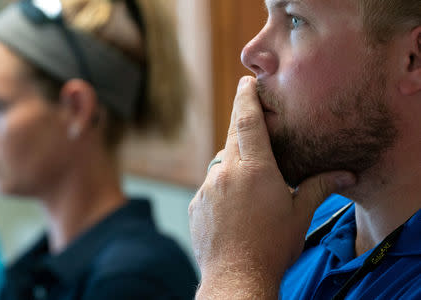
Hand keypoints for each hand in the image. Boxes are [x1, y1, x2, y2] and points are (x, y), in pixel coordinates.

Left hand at [189, 76, 355, 298]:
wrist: (236, 279)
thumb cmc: (272, 247)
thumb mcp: (300, 214)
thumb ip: (319, 187)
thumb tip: (346, 175)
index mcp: (254, 169)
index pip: (246, 120)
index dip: (245, 97)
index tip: (246, 82)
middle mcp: (225, 172)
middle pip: (232, 137)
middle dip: (242, 128)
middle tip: (254, 129)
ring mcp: (206, 189)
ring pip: (221, 164)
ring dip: (234, 166)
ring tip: (249, 187)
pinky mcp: (195, 204)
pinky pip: (210, 187)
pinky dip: (222, 189)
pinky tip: (234, 209)